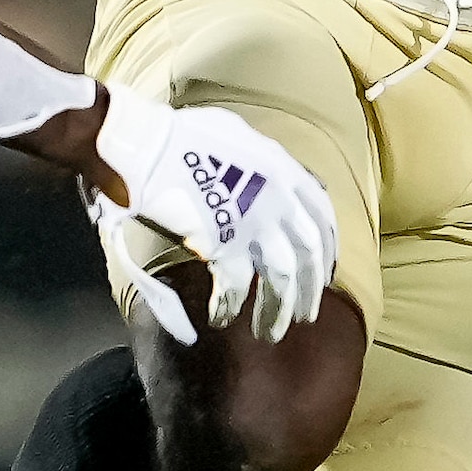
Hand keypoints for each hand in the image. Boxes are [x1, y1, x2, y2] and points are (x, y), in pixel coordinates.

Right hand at [90, 86, 336, 343]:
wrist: (145, 144)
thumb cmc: (177, 137)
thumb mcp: (233, 137)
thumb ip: (257, 163)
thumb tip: (264, 181)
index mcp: (283, 168)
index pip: (321, 215)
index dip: (326, 248)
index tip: (324, 272)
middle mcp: (280, 196)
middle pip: (308, 253)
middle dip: (309, 290)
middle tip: (305, 316)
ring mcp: (256, 221)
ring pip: (282, 277)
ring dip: (276, 310)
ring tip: (269, 333)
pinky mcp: (225, 243)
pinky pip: (237, 286)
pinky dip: (230, 306)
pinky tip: (220, 318)